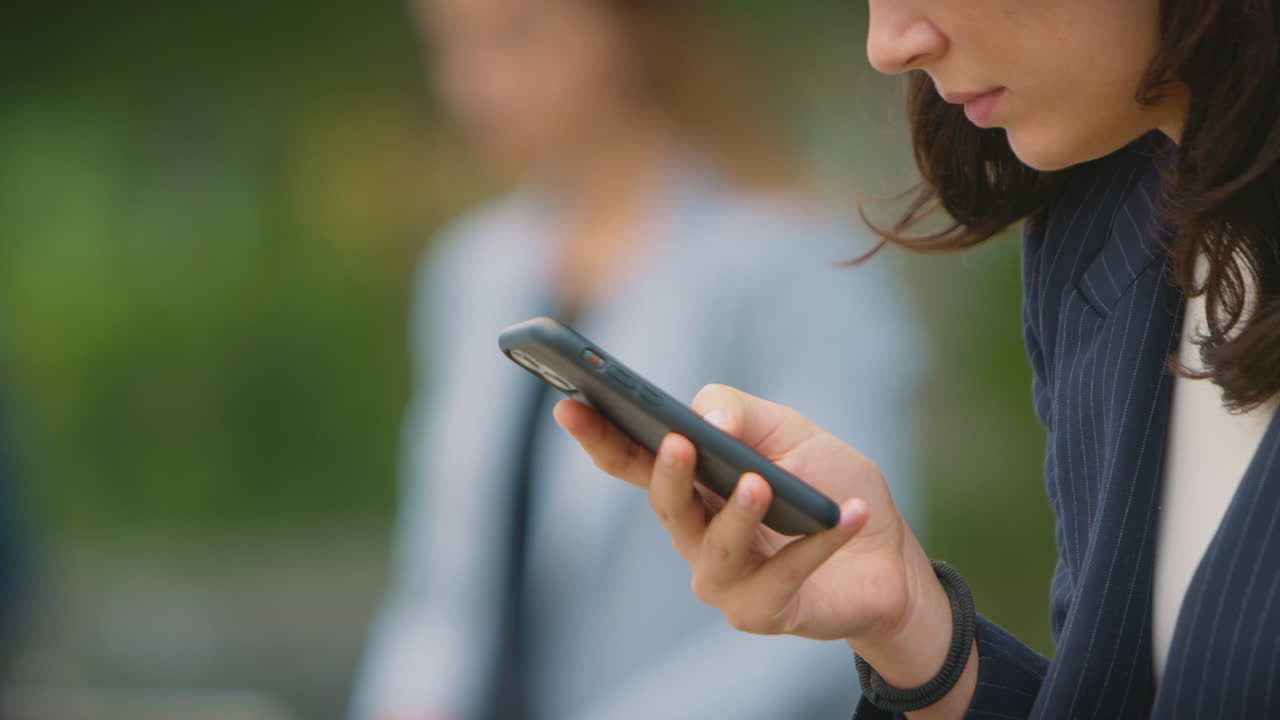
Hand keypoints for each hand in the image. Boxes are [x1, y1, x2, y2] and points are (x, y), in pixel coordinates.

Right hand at [555, 384, 940, 643]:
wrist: (888, 554)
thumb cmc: (828, 485)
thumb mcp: (789, 431)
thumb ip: (743, 413)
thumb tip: (706, 417)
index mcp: (692, 485)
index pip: (632, 461)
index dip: (598, 436)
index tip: (569, 404)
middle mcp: (695, 534)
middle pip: (666, 505)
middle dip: (668, 474)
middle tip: (679, 442)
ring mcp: (723, 579)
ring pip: (715, 548)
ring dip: (737, 515)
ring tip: (759, 483)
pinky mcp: (762, 611)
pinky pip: (783, 576)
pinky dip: (818, 543)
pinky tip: (846, 513)